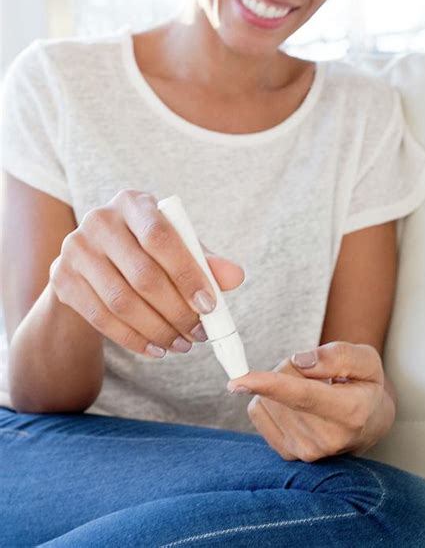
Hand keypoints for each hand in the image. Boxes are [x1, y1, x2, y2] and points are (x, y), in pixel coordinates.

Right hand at [50, 189, 244, 357]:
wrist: (94, 262)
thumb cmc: (146, 250)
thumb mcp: (176, 248)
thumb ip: (205, 260)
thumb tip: (235, 276)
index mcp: (133, 203)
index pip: (161, 237)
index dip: (188, 274)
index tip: (210, 306)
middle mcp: (100, 220)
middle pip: (142, 274)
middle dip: (176, 311)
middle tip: (199, 333)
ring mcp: (76, 249)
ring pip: (121, 301)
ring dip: (157, 330)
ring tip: (181, 344)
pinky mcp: (62, 278)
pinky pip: (101, 318)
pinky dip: (133, 339)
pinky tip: (156, 349)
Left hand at [227, 341, 394, 461]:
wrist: (369, 422)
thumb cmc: (365, 384)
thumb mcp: (365, 359)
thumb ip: (337, 355)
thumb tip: (299, 362)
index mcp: (350, 412)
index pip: (302, 396)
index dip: (268, 385)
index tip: (237, 380)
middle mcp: (328, 439)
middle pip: (281, 387)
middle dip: (290, 368)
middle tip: (317, 375)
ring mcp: (307, 451)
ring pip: (266, 399)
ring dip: (280, 385)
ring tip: (311, 391)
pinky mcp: (288, 454)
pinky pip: (258, 412)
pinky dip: (270, 400)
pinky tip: (295, 406)